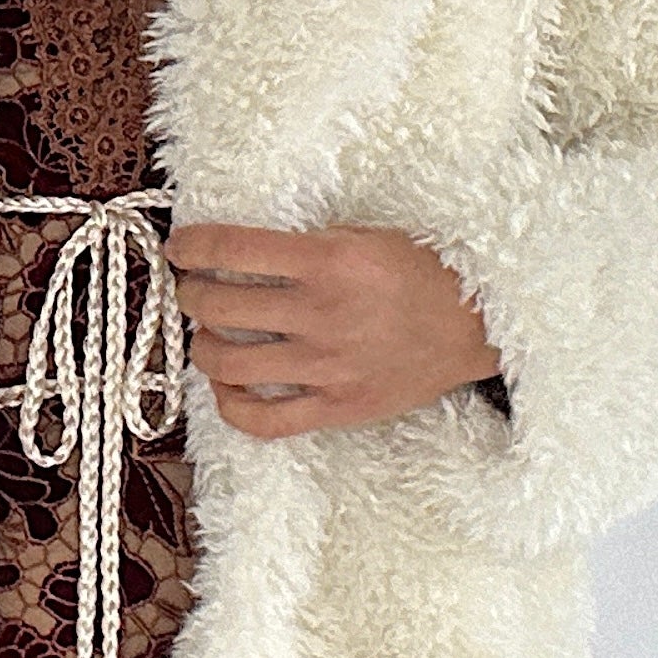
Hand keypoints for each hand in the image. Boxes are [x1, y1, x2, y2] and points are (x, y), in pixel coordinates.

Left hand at [165, 223, 500, 438]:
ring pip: (225, 364)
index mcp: (327, 262)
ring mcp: (326, 368)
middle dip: (190, 293)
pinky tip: (228, 388)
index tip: (180, 247)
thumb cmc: (422, 273)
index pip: (230, 249)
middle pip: (216, 305)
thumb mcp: (364, 237)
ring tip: (209, 335)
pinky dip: (231, 405)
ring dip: (201, 346)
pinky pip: (262, 421)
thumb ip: (304, 245)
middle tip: (194, 289)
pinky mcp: (336, 408)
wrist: (478, 325)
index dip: (190, 245)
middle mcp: (320, 315)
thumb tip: (239, 251)